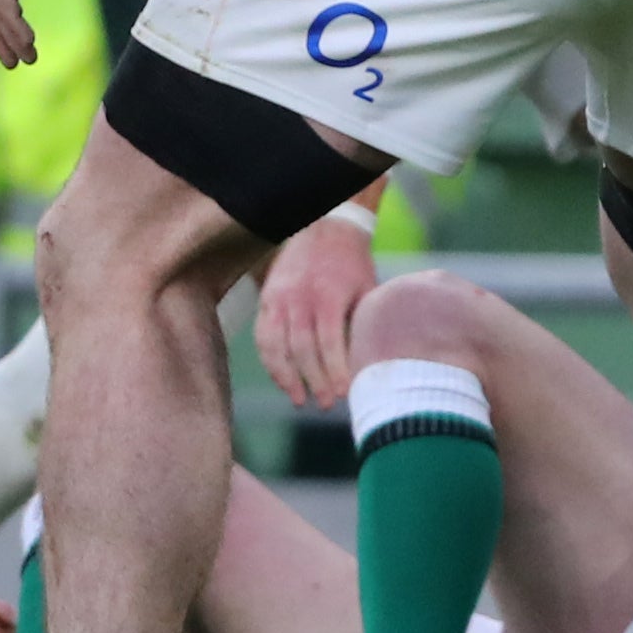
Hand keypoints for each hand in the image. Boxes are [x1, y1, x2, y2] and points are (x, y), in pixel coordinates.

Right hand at [254, 212, 379, 408]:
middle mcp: (299, 297)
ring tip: (300, 400)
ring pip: (276, 347)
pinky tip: (283, 380)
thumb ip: (363, 323)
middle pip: (302, 349)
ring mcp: (278, 299)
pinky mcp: (266, 300)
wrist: (325, 227)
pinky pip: (263, 338)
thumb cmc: (353, 264)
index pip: (329, 341)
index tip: (344, 393)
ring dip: (287, 378)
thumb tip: (370, 363)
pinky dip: (271, 362)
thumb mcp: (366, 288)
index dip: (335, 370)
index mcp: (328, 295)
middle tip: (326, 404)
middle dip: (314, 380)